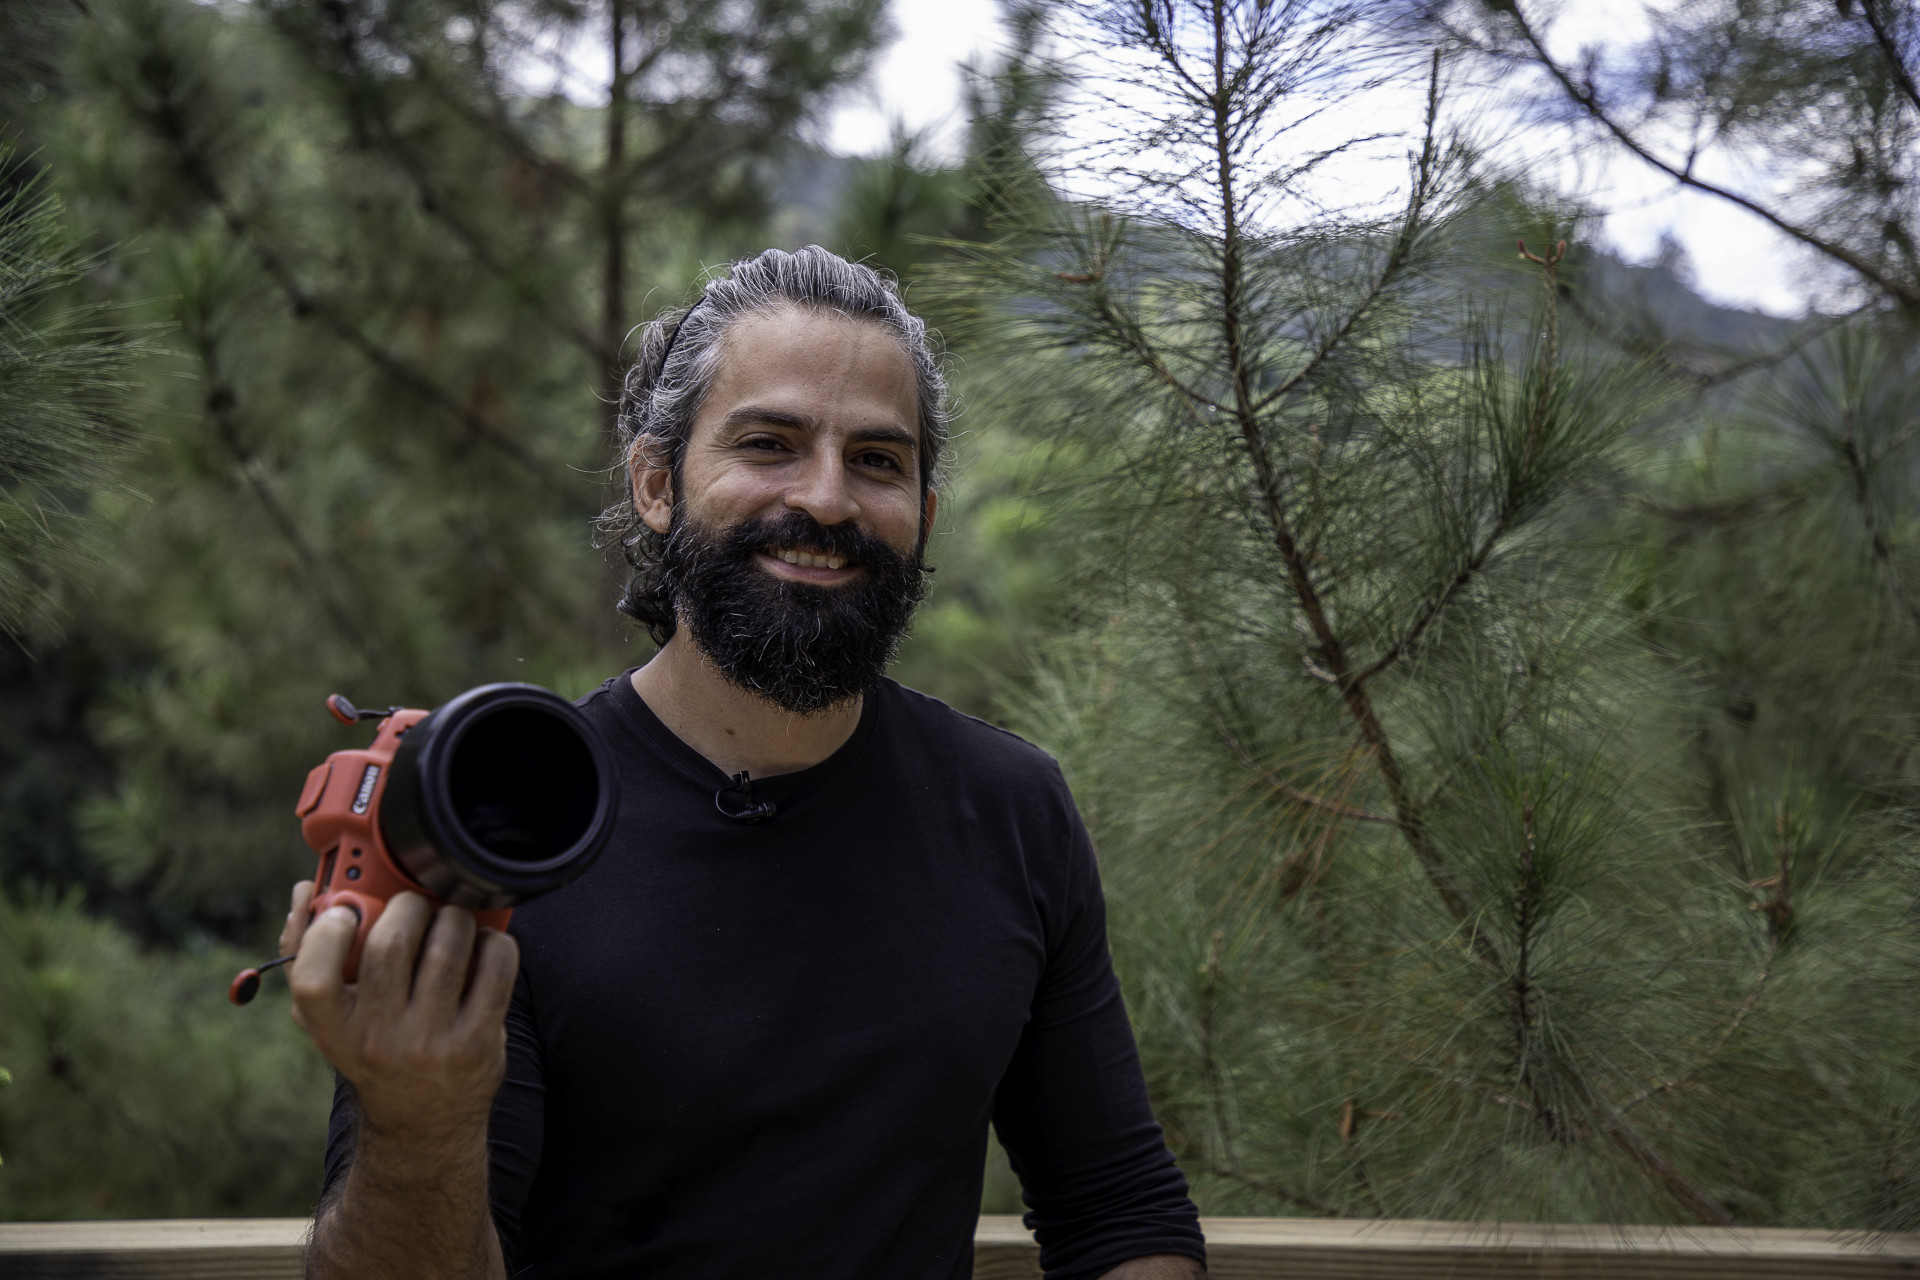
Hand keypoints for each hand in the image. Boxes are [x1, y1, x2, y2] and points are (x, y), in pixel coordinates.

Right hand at [282, 884, 518, 1141]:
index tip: (347, 913)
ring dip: (455, 919)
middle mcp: (379, 1040)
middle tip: (416, 905)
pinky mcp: (477, 1043)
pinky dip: (495, 944)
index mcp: (334, 1029)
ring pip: (448, 949)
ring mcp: (431, 1043)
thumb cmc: (373, 1049)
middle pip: (391, 946)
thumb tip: (307, 892)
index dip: (327, 934)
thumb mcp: (330, 1019)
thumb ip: (308, 955)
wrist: (422, 1119)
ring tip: (452, 921)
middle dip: (408, 906)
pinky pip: (495, 970)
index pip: (312, 979)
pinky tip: (485, 945)